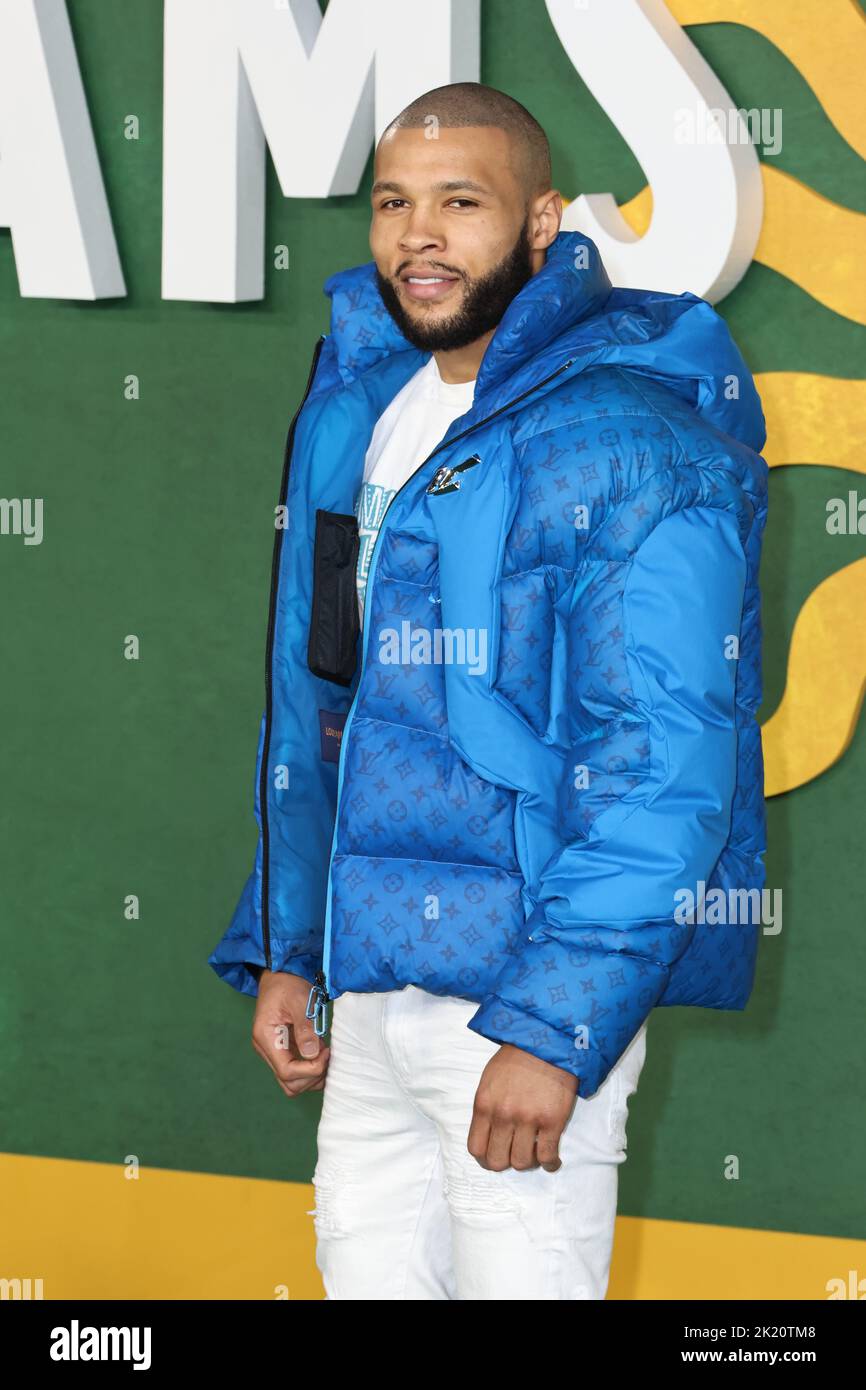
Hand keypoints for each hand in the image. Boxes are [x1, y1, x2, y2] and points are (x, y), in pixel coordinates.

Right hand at [251, 970, 330, 1096]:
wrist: (279, 975)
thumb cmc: (287, 985)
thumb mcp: (299, 1000)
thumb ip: (305, 1027)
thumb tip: (312, 1054)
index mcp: (266, 1038)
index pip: (287, 1071)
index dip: (310, 1069)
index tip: (326, 1052)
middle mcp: (267, 1050)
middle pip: (288, 1083)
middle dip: (311, 1076)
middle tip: (327, 1055)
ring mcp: (274, 1052)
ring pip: (292, 1082)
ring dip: (312, 1076)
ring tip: (325, 1055)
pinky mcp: (283, 1050)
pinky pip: (296, 1071)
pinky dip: (311, 1070)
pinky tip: (321, 1054)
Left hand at [468, 1044, 578, 1171]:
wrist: (547, 1042)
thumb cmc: (517, 1059)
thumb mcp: (489, 1080)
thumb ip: (487, 1108)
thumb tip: (489, 1134)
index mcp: (484, 1104)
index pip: (476, 1148)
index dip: (485, 1158)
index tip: (494, 1156)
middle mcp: (503, 1115)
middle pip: (497, 1160)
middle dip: (504, 1162)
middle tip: (513, 1155)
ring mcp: (528, 1119)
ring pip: (521, 1162)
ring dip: (527, 1162)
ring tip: (533, 1153)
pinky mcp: (552, 1121)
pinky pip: (547, 1156)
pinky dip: (550, 1164)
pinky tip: (551, 1161)